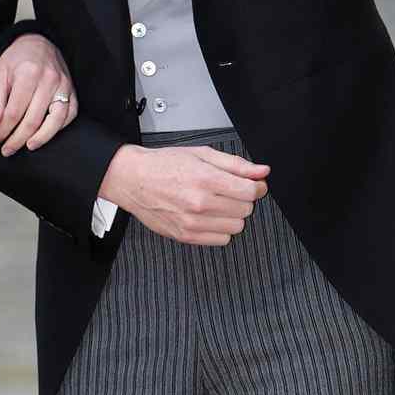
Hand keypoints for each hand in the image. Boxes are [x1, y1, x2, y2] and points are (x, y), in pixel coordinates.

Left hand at [0, 32, 78, 155]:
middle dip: (18, 139)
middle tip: (7, 150)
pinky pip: (69, 115)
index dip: (3, 130)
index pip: (14, 111)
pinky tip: (45, 134)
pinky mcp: (72, 90)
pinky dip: (58, 128)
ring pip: (55, 120)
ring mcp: (64, 85)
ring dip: (41, 138)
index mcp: (28, 74)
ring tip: (28, 147)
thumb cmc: (16, 61)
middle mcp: (49, 80)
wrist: (38, 43)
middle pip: (33, 119)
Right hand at [99, 144, 269, 245]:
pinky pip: (222, 240)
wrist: (133, 180)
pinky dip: (221, 230)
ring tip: (218, 204)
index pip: (250, 191)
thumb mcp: (202, 154)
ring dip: (233, 216)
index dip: (257, 187)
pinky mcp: (186, 236)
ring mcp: (193, 222)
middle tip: (229, 191)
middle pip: (246, 209)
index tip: (253, 185)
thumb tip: (261, 172)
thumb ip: (236, 164)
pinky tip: (210, 217)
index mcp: (205, 179)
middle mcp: (200, 202)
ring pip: (236, 227)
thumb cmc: (164, 165)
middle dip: (243, 199)